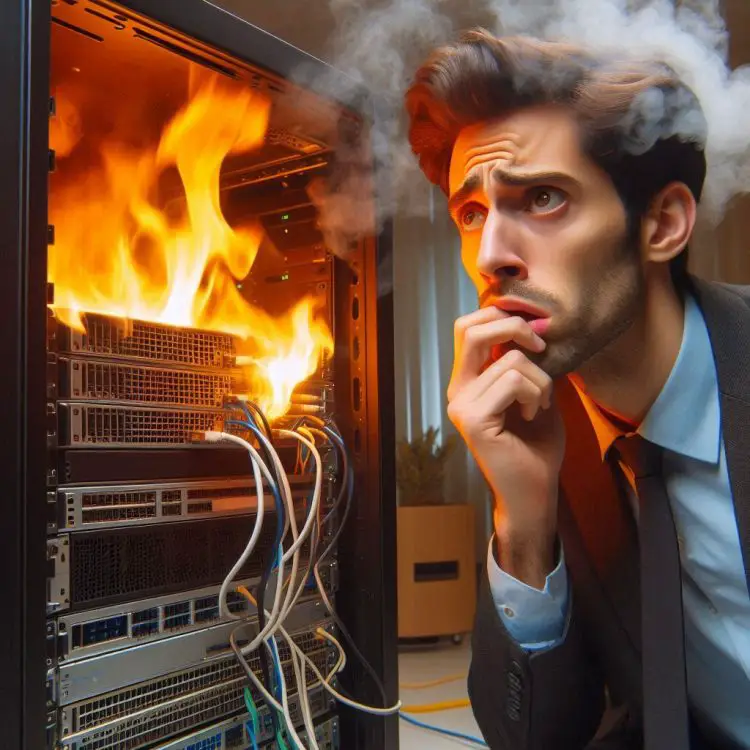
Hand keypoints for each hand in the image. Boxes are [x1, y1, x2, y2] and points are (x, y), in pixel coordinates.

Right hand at [447, 307, 564, 584]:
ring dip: (541, 379)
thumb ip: (526, 361)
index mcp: (467, 381)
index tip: (536, 331)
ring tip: (540, 404)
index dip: (501, 314)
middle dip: (515, 326)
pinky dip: (537, 394)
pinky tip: (532, 416)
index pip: (468, 326)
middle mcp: (457, 389)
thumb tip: (536, 323)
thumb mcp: (536, 393)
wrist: (534, 493)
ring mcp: (461, 405)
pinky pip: (513, 381)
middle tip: (542, 346)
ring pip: (508, 359)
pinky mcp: (474, 419)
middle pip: (471, 328)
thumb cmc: (536, 447)